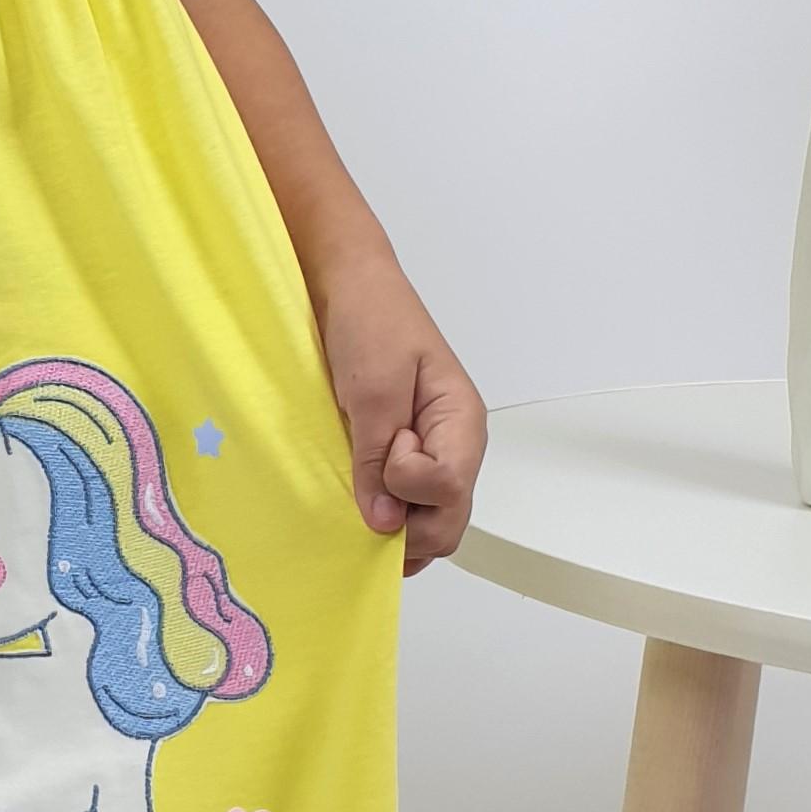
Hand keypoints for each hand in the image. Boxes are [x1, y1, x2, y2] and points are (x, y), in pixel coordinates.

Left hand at [318, 258, 485, 571]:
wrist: (350, 288)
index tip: (381, 446)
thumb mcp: (371, 389)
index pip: (449, 490)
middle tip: (365, 485)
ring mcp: (431, 455)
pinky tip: (358, 496)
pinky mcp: (405, 457)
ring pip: (428, 521)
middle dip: (405, 522)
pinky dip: (384, 512)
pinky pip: (406, 505)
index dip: (408, 484)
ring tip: (358, 489)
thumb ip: (376, 459)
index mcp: (461, 424)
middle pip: (448, 522)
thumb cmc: (370, 323)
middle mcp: (455, 448)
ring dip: (393, 522)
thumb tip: (384, 523)